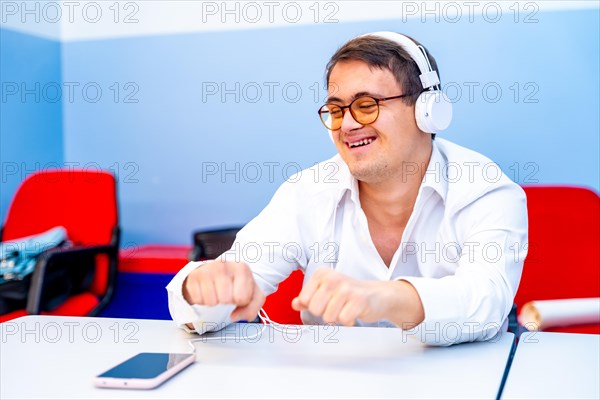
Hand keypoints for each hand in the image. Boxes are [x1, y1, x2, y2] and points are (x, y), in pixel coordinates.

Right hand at [183, 261, 264, 321]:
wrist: (214, 272)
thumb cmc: (235, 284)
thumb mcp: (251, 295)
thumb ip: (251, 309)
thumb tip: (234, 317)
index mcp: (242, 268)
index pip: (242, 298)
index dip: (240, 302)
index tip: (238, 293)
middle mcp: (224, 265)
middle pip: (226, 300)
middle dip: (226, 301)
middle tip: (225, 292)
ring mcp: (207, 269)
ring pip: (211, 302)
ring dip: (214, 301)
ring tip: (216, 291)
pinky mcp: (194, 276)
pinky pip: (198, 300)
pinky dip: (202, 299)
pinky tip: (206, 290)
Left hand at [291, 268, 423, 327]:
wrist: (378, 295)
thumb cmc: (349, 294)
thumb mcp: (326, 292)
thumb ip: (308, 298)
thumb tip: (294, 303)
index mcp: (321, 274)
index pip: (304, 299)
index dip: (314, 305)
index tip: (325, 301)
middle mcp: (333, 278)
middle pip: (315, 309)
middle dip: (325, 313)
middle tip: (337, 306)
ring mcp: (346, 288)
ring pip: (328, 317)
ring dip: (338, 317)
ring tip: (346, 308)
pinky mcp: (359, 300)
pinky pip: (343, 320)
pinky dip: (348, 320)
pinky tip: (354, 312)